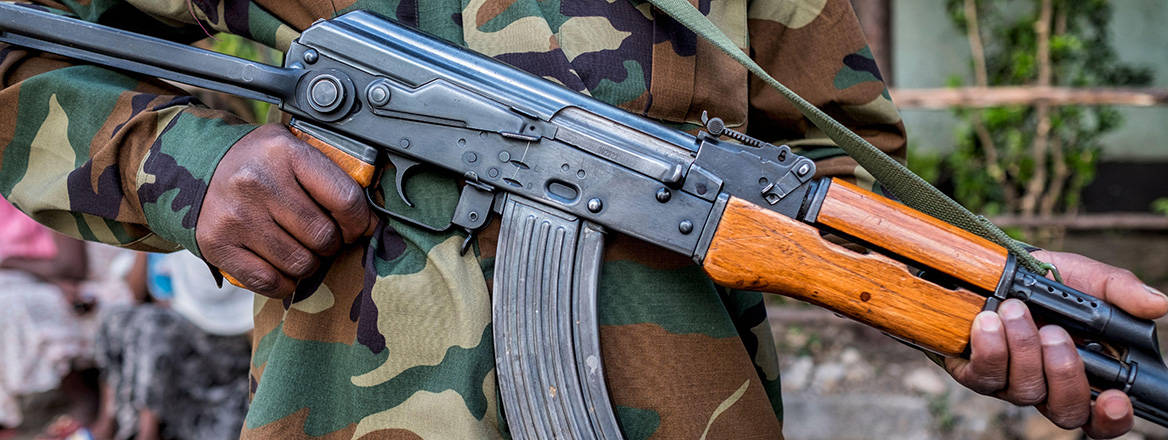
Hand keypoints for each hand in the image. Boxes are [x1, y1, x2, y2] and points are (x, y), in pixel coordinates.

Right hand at [195, 124, 375, 297]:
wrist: (194, 165)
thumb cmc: (258, 162)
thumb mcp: (292, 149)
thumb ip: (328, 174)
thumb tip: (371, 220)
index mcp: (285, 152)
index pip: (345, 200)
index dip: (359, 222)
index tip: (355, 228)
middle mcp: (258, 182)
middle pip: (324, 236)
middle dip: (331, 244)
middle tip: (321, 238)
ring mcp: (236, 216)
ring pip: (301, 264)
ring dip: (309, 263)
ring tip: (300, 248)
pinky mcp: (218, 244)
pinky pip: (270, 282)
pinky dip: (283, 282)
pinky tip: (280, 265)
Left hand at [944, 250, 1167, 437]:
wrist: (990, 267)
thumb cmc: (1043, 279)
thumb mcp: (1085, 278)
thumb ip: (1119, 292)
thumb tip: (1158, 304)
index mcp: (1082, 374)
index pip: (1101, 417)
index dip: (1111, 418)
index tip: (1116, 399)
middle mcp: (1047, 387)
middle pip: (1066, 411)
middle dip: (1063, 372)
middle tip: (1054, 332)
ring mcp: (1009, 384)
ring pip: (1024, 391)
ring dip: (1022, 348)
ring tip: (1014, 309)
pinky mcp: (973, 373)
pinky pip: (983, 376)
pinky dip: (988, 347)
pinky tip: (987, 321)